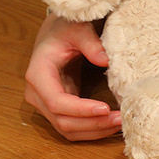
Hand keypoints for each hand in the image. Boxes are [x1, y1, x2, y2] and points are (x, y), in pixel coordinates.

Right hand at [24, 14, 120, 140]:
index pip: (57, 101)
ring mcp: (46, 103)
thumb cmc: (66, 28)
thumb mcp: (78, 28)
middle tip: (121, 119)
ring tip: (120, 123)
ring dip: (94, 130)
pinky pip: (73, 125)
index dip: (80, 109)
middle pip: (63, 121)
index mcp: (38, 74)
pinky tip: (111, 124)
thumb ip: (90, 43)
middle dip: (92, 124)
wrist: (57, 31)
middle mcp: (37, 94)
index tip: (105, 108)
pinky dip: (92, 129)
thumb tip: (106, 60)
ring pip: (67, 129)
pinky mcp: (58, 107)